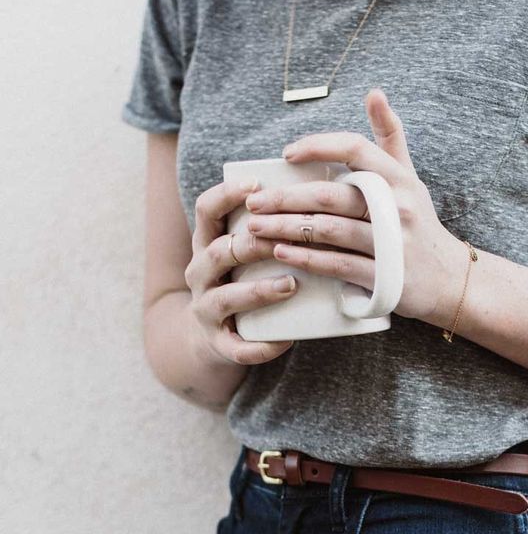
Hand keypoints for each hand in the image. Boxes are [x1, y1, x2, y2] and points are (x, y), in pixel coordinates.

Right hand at [184, 178, 301, 365]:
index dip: (226, 195)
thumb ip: (267, 229)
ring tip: (291, 285)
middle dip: (253, 245)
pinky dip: (262, 346)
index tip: (256, 184)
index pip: (205, 210)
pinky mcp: (219, 345)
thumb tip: (322, 197)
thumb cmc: (241, 282)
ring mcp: (205, 310)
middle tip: (291, 241)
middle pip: (218, 252)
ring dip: (258, 290)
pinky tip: (287, 341)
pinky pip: (239, 348)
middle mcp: (200, 275)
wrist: (212, 337)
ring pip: (226, 298)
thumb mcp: (243, 253)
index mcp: (207, 245)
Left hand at [243, 87, 463, 324]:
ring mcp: (390, 244)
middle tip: (254, 201)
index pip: (355, 149)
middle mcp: (397, 208)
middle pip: (331, 195)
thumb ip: (390, 137)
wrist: (449, 280)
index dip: (318, 147)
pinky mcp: (384, 278)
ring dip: (286, 229)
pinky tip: (280, 253)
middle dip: (286, 198)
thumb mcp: (410, 178)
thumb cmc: (420, 224)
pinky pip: (337, 265)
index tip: (286, 154)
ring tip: (256, 228)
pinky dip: (305, 259)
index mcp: (399, 179)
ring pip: (328, 231)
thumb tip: (374, 92)